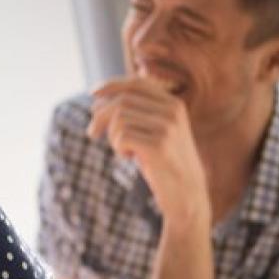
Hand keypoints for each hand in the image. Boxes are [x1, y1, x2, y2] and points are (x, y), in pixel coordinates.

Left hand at [87, 76, 209, 226]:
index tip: (93, 94)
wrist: (187, 194)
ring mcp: (168, 127)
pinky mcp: (159, 145)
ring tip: (123, 150)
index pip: (136, 84)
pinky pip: (122, 137)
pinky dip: (118, 147)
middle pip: (122, 101)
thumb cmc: (164, 162)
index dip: (112, 85)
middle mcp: (172, 111)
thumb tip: (97, 101)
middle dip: (100, 116)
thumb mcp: (153, 132)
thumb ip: (135, 114)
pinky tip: (130, 157)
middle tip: (91, 134)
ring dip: (112, 137)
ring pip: (119, 119)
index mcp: (173, 104)